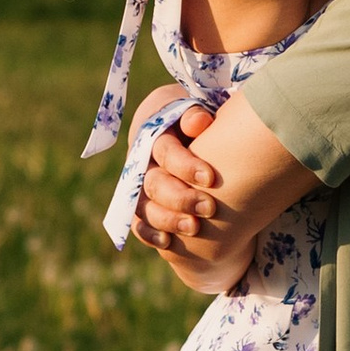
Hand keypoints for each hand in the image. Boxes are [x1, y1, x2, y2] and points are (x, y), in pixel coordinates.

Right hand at [133, 101, 226, 253]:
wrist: (191, 136)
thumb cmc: (201, 120)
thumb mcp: (199, 107)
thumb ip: (196, 114)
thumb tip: (198, 122)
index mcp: (155, 131)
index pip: (164, 149)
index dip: (184, 165)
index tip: (210, 178)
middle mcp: (142, 159)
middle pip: (154, 182)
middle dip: (180, 198)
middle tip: (209, 209)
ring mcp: (140, 185)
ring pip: (144, 206)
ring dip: (168, 219)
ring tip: (194, 229)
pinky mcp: (142, 205)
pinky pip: (139, 223)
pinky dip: (150, 234)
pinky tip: (168, 243)